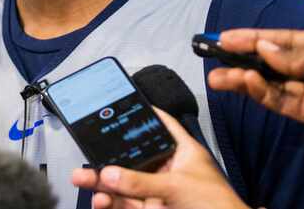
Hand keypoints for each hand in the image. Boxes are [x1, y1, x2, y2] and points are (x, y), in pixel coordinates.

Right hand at [71, 108, 247, 208]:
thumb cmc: (219, 207)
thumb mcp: (177, 187)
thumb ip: (141, 181)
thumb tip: (110, 174)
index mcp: (183, 153)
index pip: (162, 125)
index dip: (145, 113)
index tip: (125, 104)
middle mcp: (170, 171)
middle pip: (135, 159)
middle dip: (110, 158)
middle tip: (88, 154)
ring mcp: (161, 193)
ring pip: (126, 184)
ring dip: (104, 183)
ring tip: (84, 180)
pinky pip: (128, 204)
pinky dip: (112, 203)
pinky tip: (100, 200)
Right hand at [207, 27, 303, 159]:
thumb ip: (293, 53)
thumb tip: (262, 49)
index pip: (277, 40)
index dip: (250, 37)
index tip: (223, 37)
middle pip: (267, 62)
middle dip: (240, 58)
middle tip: (211, 55)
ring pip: (267, 84)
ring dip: (242, 78)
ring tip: (217, 75)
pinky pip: (279, 101)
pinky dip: (260, 92)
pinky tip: (245, 82)